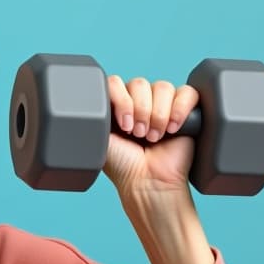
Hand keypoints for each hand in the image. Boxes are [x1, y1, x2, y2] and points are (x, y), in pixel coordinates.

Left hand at [102, 76, 213, 263]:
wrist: (147, 181)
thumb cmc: (121, 163)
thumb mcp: (99, 135)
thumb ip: (91, 112)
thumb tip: (76, 96)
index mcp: (117, 104)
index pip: (117, 83)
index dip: (121, 100)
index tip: (122, 126)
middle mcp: (140, 101)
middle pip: (140, 83)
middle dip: (140, 110)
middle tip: (138, 134)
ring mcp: (163, 105)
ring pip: (163, 87)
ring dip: (158, 113)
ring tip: (154, 136)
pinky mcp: (186, 111)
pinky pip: (187, 93)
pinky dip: (180, 108)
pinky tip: (173, 128)